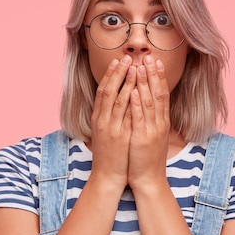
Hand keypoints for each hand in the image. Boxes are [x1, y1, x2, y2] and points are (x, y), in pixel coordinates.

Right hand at [90, 54, 136, 188]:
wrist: (108, 177)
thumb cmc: (110, 156)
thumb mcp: (107, 134)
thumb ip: (111, 118)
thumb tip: (118, 103)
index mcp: (98, 118)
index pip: (103, 91)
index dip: (110, 75)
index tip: (118, 61)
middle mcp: (102, 120)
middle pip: (108, 91)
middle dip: (117, 73)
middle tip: (126, 58)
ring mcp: (110, 128)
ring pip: (116, 99)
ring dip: (125, 82)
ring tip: (133, 66)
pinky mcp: (118, 136)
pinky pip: (124, 114)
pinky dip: (129, 100)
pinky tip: (136, 88)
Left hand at [127, 55, 170, 188]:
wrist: (149, 179)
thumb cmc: (147, 158)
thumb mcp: (152, 135)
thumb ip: (152, 119)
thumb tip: (148, 103)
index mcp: (162, 122)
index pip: (162, 94)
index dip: (159, 77)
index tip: (155, 62)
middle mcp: (159, 124)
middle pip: (158, 94)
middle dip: (153, 75)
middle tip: (149, 58)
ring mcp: (152, 131)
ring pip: (149, 103)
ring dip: (144, 85)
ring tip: (140, 68)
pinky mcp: (142, 139)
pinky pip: (139, 119)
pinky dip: (137, 105)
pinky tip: (133, 93)